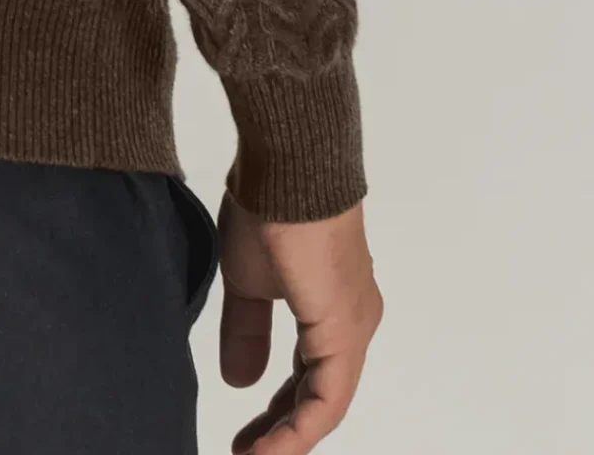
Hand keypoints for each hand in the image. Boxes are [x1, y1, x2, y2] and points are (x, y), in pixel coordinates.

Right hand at [215, 178, 383, 451]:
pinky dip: (298, 429)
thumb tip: (240, 379)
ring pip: (325, 402)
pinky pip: (325, 398)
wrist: (288, 167)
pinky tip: (270, 449)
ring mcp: (353, 327)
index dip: (277, 409)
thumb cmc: (270, 205)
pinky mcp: (344, 331)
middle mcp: (352, 321)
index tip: (244, 436)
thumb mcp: (247, 279)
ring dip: (288, 437)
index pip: (306, 373)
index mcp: (329, 306)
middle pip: (318, 393)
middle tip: (246, 452)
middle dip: (280, 429)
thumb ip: (246, 330)